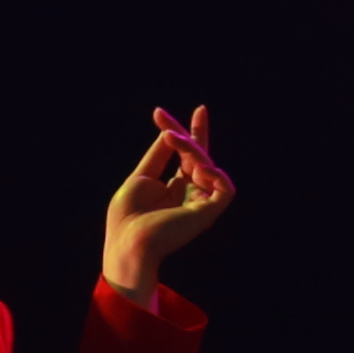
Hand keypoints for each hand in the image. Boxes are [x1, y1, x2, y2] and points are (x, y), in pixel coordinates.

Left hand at [102, 104, 237, 298]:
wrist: (128, 242)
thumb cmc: (128, 217)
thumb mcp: (142, 177)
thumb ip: (159, 155)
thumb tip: (170, 131)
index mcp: (174, 189)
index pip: (188, 157)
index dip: (190, 133)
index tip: (186, 110)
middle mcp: (190, 194)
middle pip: (201, 156)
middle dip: (195, 132)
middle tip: (185, 114)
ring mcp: (200, 203)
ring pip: (208, 165)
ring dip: (192, 148)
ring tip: (172, 137)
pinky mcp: (208, 213)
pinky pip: (225, 189)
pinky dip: (216, 174)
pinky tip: (199, 166)